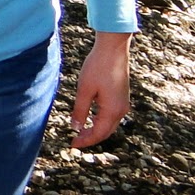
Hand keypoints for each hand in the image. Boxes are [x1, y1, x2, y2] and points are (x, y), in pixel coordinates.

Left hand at [70, 31, 130, 147]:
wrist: (113, 49)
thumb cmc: (98, 67)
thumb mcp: (84, 90)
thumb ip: (80, 111)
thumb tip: (76, 127)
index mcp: (113, 110)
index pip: (99, 133)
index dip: (85, 141)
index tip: (72, 144)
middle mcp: (121, 110)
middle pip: (106, 132)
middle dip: (90, 138)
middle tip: (74, 141)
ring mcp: (123, 103)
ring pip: (109, 124)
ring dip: (95, 130)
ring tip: (80, 131)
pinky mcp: (121, 97)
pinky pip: (111, 115)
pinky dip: (100, 121)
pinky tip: (90, 118)